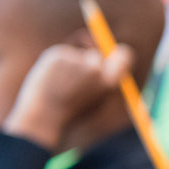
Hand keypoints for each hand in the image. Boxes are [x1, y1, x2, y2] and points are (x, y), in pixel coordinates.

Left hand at [4, 43, 132, 151]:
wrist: (44, 117)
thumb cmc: (72, 110)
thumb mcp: (94, 96)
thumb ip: (102, 76)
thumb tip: (103, 52)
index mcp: (110, 82)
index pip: (125, 56)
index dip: (120, 54)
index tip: (114, 52)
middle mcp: (96, 69)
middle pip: (97, 54)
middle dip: (89, 60)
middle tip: (78, 70)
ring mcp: (77, 61)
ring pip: (77, 55)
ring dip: (71, 65)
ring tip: (61, 85)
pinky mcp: (59, 55)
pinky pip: (62, 55)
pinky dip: (56, 64)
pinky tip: (50, 80)